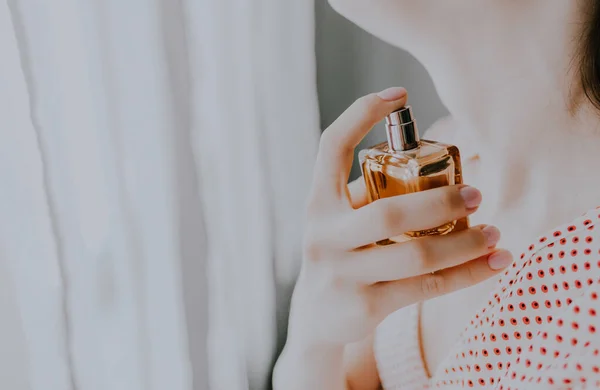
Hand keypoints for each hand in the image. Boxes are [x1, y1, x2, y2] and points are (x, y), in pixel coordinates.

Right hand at [288, 87, 512, 347]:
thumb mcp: (341, 220)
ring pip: (415, 255)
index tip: (399, 95)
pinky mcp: (365, 307)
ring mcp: (342, 274)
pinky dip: (467, 274)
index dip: (361, 114)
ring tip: (495, 232)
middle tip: (476, 194)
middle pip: (389, 212)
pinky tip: (495, 263)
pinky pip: (427, 288)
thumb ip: (372, 192)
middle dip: (440, 201)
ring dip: (465, 243)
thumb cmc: (341, 254)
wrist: (316, 317)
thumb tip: (431, 159)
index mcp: (318, 203)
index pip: (331, 147)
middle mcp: (324, 236)